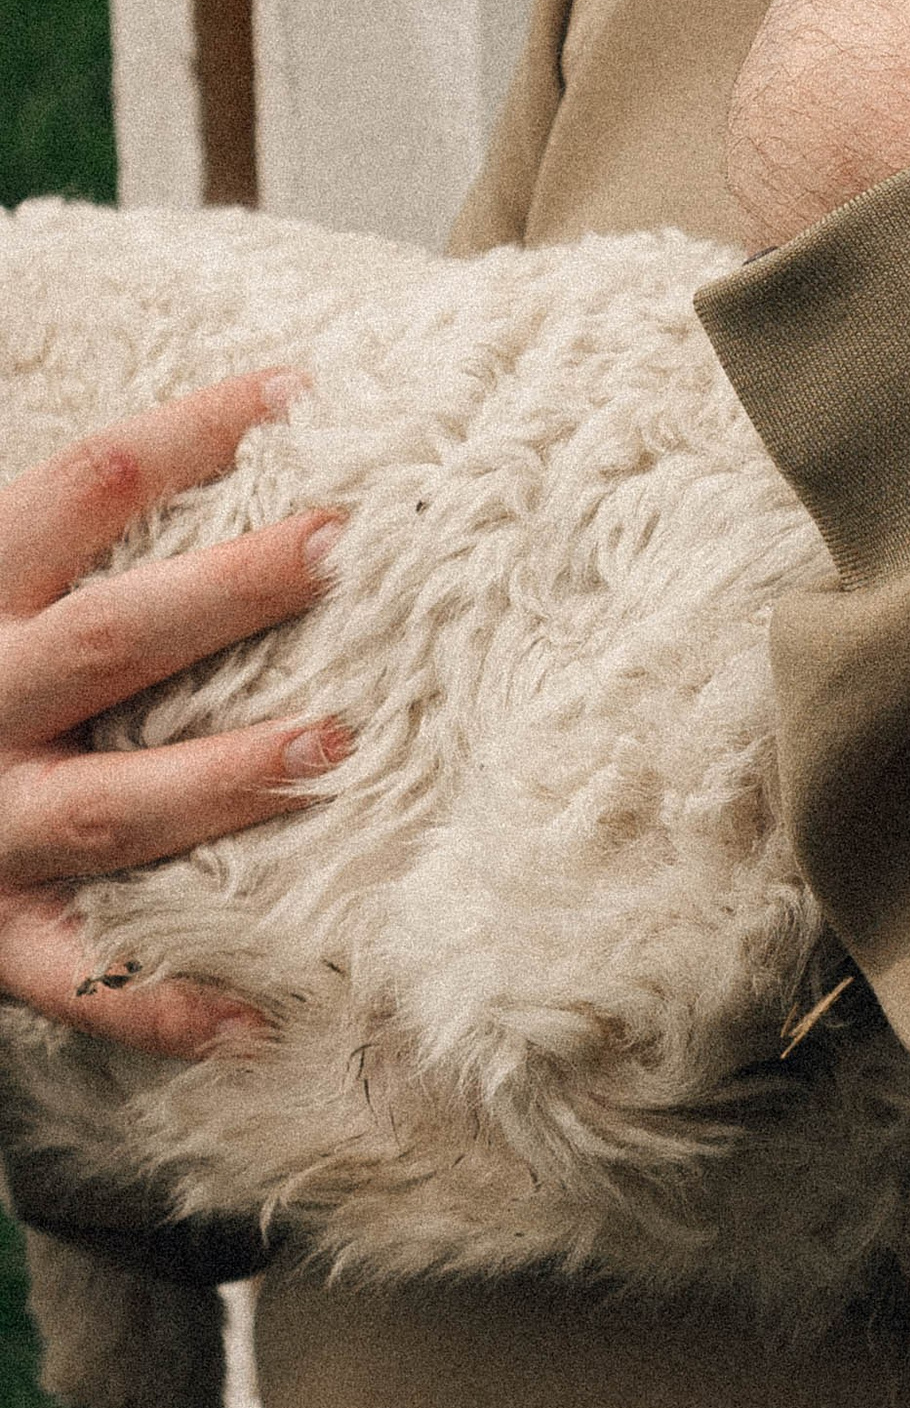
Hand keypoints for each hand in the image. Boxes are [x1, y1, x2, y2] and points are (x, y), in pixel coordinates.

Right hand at [0, 373, 348, 1057]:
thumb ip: (72, 532)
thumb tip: (262, 413)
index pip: (80, 486)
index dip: (183, 432)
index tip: (297, 389)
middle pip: (108, 638)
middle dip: (224, 593)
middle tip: (339, 543)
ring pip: (111, 806)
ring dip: (224, 778)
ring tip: (337, 747)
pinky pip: (81, 979)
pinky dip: (166, 1003)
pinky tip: (261, 1017)